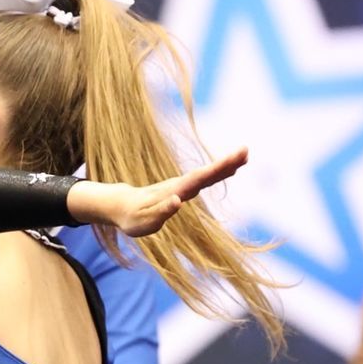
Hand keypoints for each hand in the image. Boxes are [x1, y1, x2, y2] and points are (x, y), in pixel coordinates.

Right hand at [77, 146, 249, 237]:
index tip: (245, 153)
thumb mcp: (165, 207)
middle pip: (203, 175)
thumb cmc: (143, 211)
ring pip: (186, 186)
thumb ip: (174, 202)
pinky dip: (168, 205)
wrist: (117, 210)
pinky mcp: (148, 213)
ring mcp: (163, 199)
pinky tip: (176, 201)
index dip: (226, 165)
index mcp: (183, 188)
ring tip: (227, 166)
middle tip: (245, 150)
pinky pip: (160, 209)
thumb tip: (183, 198)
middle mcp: (176, 189)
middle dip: (223, 164)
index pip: (208, 175)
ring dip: (206, 176)